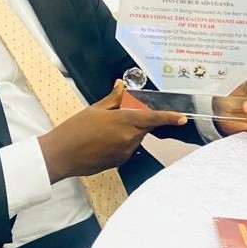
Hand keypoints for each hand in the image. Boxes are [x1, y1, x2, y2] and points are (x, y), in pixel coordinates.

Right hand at [39, 80, 186, 182]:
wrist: (62, 155)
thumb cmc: (75, 130)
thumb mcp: (95, 109)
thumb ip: (114, 98)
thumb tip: (122, 86)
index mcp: (125, 122)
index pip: (153, 118)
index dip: (169, 118)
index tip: (183, 118)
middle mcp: (129, 139)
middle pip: (144, 126)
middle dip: (137, 118)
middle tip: (118, 113)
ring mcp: (125, 152)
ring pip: (135, 137)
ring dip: (128, 130)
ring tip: (104, 128)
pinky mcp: (120, 162)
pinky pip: (127, 148)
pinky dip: (121, 141)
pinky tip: (103, 140)